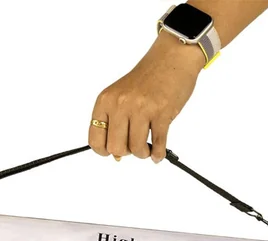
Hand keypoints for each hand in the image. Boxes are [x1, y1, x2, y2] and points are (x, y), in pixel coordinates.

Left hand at [89, 32, 204, 162]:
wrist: (172, 58)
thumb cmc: (147, 79)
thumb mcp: (121, 96)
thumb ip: (115, 123)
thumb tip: (116, 156)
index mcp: (106, 101)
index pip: (95, 139)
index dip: (103, 150)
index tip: (112, 150)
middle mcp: (121, 104)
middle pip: (116, 148)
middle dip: (126, 153)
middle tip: (132, 146)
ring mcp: (142, 109)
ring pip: (137, 149)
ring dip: (143, 154)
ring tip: (146, 148)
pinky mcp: (162, 113)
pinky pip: (157, 144)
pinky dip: (157, 153)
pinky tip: (157, 153)